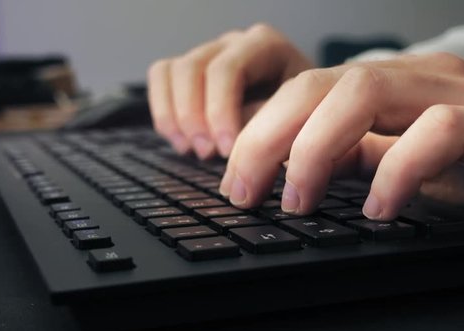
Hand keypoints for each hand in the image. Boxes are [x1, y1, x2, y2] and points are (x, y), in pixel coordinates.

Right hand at [147, 23, 311, 158]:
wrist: (303, 111)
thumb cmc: (301, 115)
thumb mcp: (295, 117)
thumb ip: (264, 123)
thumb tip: (234, 140)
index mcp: (264, 46)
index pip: (227, 69)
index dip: (219, 111)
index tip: (227, 150)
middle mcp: (233, 44)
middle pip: (193, 68)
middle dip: (195, 117)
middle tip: (207, 153)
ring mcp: (208, 53)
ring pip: (171, 72)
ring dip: (176, 117)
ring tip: (193, 150)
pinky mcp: (189, 71)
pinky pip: (160, 77)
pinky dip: (163, 110)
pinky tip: (180, 139)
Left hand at [218, 52, 463, 222]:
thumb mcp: (405, 163)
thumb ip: (357, 157)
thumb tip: (296, 171)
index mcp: (393, 87)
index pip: (305, 91)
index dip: (260, 132)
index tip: (235, 181)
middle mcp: (421, 79)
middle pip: (321, 84)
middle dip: (269, 138)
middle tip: (245, 192)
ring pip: (368, 92)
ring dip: (317, 148)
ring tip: (298, 201)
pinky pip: (441, 132)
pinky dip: (399, 170)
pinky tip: (380, 209)